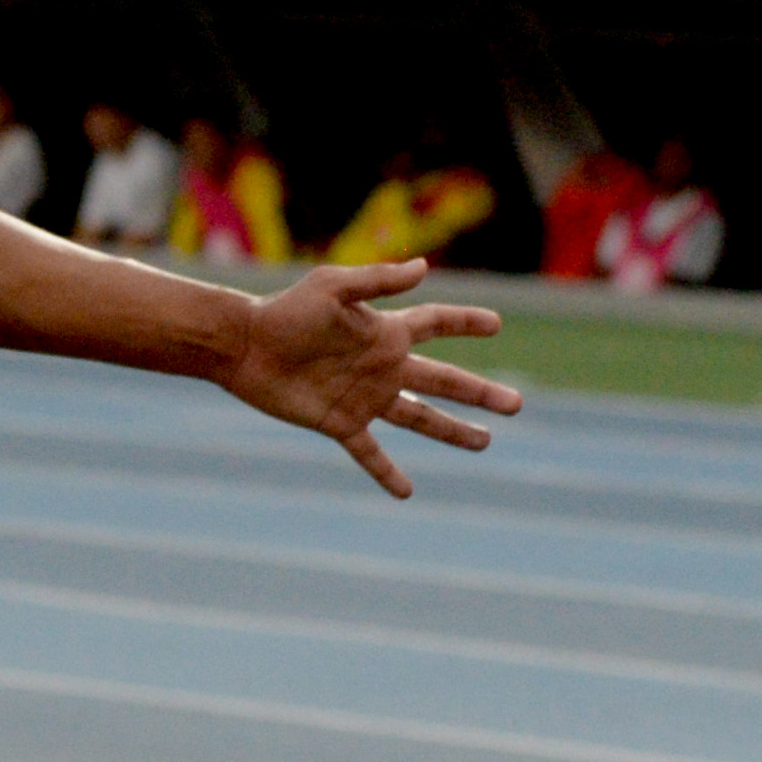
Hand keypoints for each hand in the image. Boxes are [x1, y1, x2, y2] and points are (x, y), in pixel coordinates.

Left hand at [219, 261, 521, 497]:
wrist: (245, 347)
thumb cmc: (285, 311)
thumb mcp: (332, 287)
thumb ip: (377, 281)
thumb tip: (424, 269)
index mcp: (385, 331)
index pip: (436, 324)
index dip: (464, 323)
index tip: (494, 324)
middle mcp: (382, 366)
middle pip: (443, 380)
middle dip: (479, 393)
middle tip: (516, 404)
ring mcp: (364, 397)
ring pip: (419, 418)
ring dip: (452, 431)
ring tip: (484, 442)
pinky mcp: (339, 422)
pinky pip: (370, 452)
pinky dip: (387, 472)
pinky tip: (407, 493)